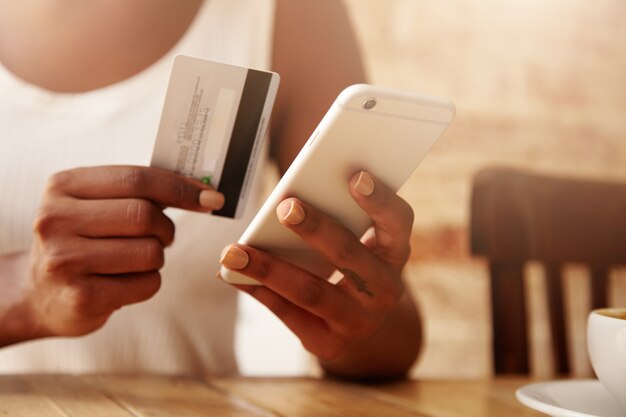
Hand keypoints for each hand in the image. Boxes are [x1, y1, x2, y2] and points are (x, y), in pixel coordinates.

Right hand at [25, 166, 222, 337]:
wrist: (41, 294)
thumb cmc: (84, 241)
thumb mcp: (95, 205)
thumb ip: (140, 192)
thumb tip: (205, 193)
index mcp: (63, 186)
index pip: (136, 179)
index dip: (181, 188)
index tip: (212, 198)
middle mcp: (55, 220)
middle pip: (144, 215)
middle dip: (166, 228)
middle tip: (161, 236)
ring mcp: (64, 261)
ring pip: (150, 252)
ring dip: (157, 256)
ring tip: (135, 259)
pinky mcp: (81, 298)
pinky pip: (147, 283)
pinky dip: (149, 282)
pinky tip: (124, 282)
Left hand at [220, 171, 413, 360]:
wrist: (360, 326)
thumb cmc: (350, 267)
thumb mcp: (357, 244)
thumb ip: (337, 218)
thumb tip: (286, 196)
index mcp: (395, 253)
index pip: (398, 221)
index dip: (379, 200)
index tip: (355, 176)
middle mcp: (385, 289)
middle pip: (349, 254)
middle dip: (316, 229)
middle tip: (285, 207)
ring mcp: (360, 321)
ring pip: (311, 290)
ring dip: (269, 268)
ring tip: (232, 252)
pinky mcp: (331, 344)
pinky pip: (289, 314)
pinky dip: (258, 291)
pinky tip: (232, 275)